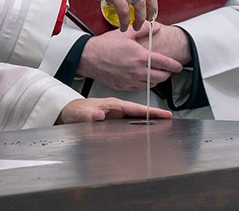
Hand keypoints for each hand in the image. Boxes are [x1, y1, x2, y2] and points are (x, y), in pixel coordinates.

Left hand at [55, 97, 173, 123]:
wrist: (68, 113)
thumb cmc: (75, 111)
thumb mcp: (81, 113)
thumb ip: (89, 114)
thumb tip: (99, 114)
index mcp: (112, 104)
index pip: (135, 108)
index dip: (150, 111)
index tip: (164, 114)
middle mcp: (116, 109)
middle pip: (139, 113)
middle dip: (154, 116)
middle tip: (170, 120)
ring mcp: (116, 116)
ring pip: (135, 119)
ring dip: (148, 122)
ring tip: (163, 127)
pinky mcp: (113, 123)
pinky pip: (129, 125)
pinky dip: (139, 128)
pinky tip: (145, 134)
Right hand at [77, 22, 183, 90]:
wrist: (88, 57)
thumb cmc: (104, 45)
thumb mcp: (125, 33)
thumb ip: (143, 30)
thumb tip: (156, 27)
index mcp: (140, 57)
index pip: (165, 63)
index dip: (175, 65)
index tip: (179, 66)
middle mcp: (137, 71)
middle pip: (162, 77)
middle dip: (168, 74)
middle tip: (168, 70)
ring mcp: (131, 80)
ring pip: (152, 84)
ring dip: (157, 79)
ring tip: (156, 73)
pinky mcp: (124, 87)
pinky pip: (140, 88)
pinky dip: (145, 83)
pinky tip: (143, 77)